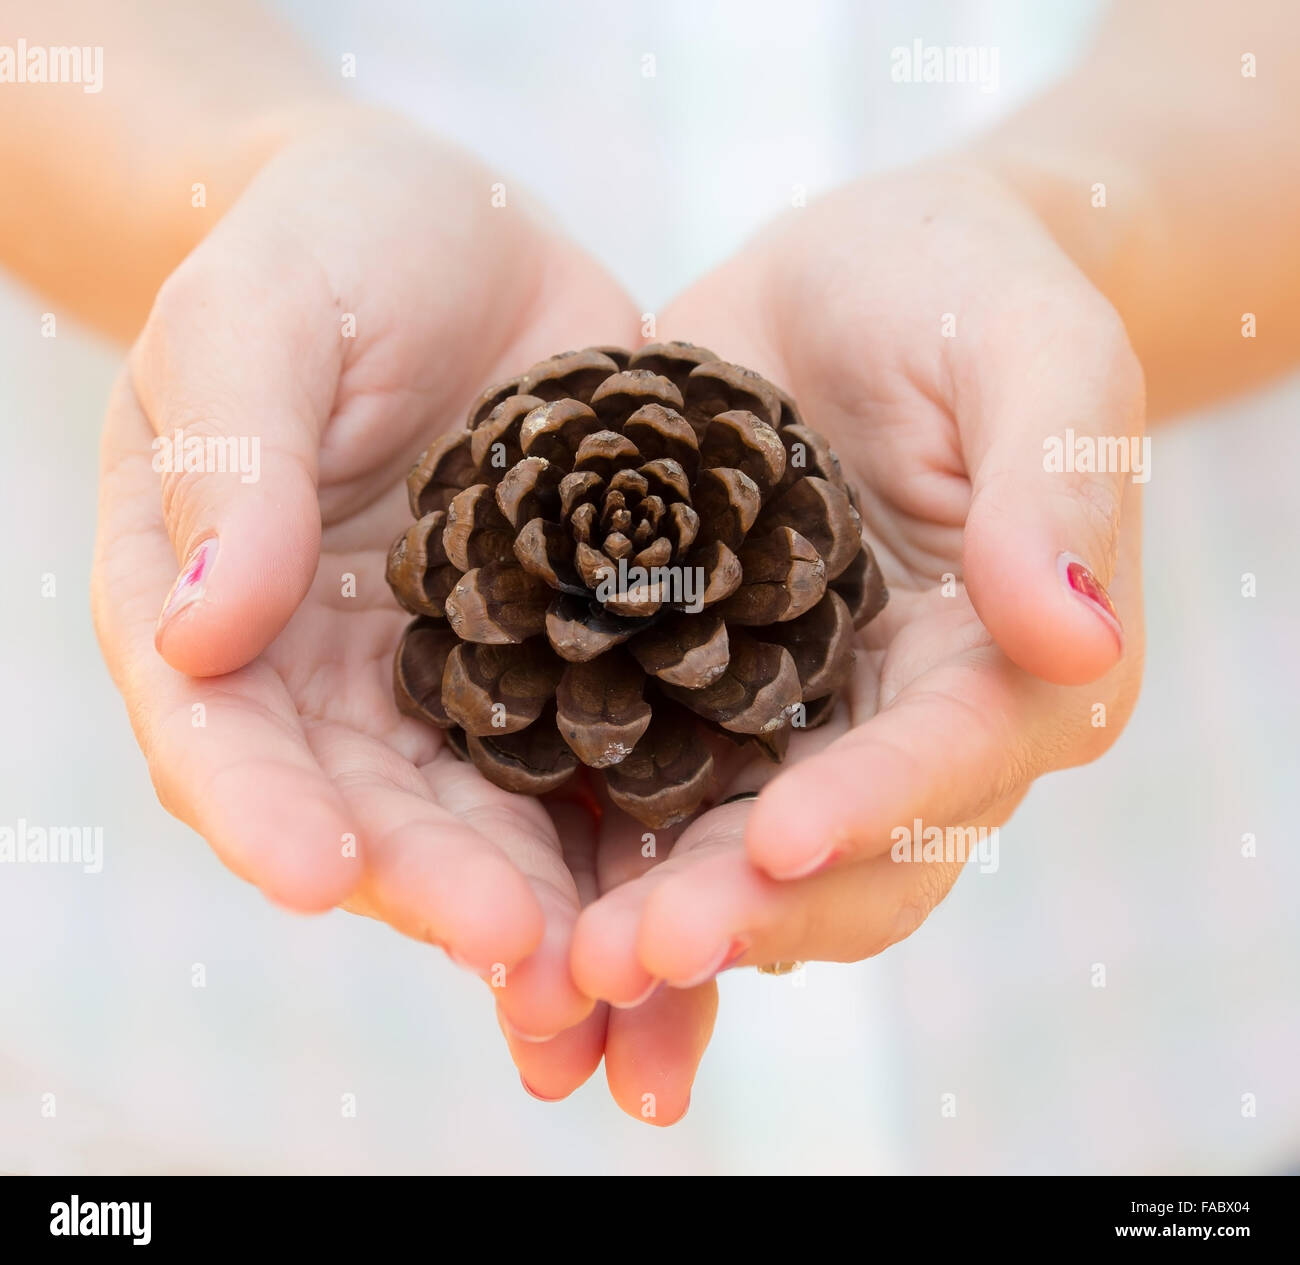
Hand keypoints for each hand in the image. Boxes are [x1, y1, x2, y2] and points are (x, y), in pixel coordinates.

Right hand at [91, 110, 651, 1044]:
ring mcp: (464, 677)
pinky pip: (607, 753)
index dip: (264, 813)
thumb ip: (231, 460)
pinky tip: (704, 893)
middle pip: (380, 812)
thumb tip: (200, 631)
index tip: (318, 877)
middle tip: (523, 958)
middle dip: (444, 891)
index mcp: (222, 613)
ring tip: (622, 979)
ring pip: (498, 817)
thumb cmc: (326, 251)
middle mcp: (338, 678)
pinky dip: (644, 835)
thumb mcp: (257, 318)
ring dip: (555, 907)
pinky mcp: (576, 657)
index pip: (220, 737)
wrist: (456, 234)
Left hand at [570, 164, 1144, 1002]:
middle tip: (636, 952)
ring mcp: (798, 729)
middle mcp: (908, 728)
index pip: (950, 758)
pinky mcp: (701, 706)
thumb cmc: (960, 295)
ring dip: (665, 929)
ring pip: (742, 867)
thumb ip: (1057, 481)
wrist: (853, 288)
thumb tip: (1078, 637)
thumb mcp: (1034, 351)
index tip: (777, 841)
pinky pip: (657, 807)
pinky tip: (531, 930)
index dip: (872, 807)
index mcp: (1016, 666)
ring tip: (567, 974)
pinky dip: (605, 874)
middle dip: (747, 914)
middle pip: (844, 860)